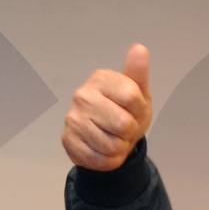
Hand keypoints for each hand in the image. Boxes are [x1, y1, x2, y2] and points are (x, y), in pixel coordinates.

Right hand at [62, 44, 152, 170]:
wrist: (109, 137)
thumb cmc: (126, 111)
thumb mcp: (138, 93)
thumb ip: (138, 73)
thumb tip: (140, 49)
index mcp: (101, 78)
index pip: (134, 99)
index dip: (140, 111)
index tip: (133, 110)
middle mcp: (82, 95)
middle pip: (124, 124)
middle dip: (130, 132)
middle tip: (123, 128)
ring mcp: (73, 118)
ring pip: (112, 145)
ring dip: (119, 148)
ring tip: (113, 138)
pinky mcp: (68, 140)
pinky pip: (100, 159)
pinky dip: (108, 160)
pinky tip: (103, 149)